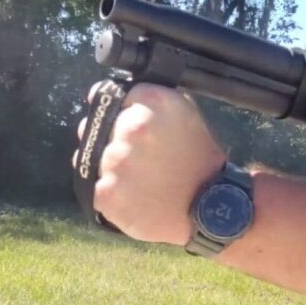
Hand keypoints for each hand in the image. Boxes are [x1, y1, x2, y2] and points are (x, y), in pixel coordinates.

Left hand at [75, 83, 225, 244]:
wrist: (211, 209)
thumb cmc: (200, 161)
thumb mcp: (186, 115)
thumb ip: (151, 101)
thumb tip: (110, 95)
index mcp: (153, 103)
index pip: (113, 97)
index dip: (120, 115)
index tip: (135, 132)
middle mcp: (132, 128)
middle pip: (99, 127)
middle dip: (112, 141)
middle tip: (141, 161)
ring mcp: (116, 161)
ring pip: (94, 157)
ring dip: (112, 168)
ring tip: (141, 181)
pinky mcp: (107, 192)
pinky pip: (97, 186)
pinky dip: (112, 192)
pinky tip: (135, 197)